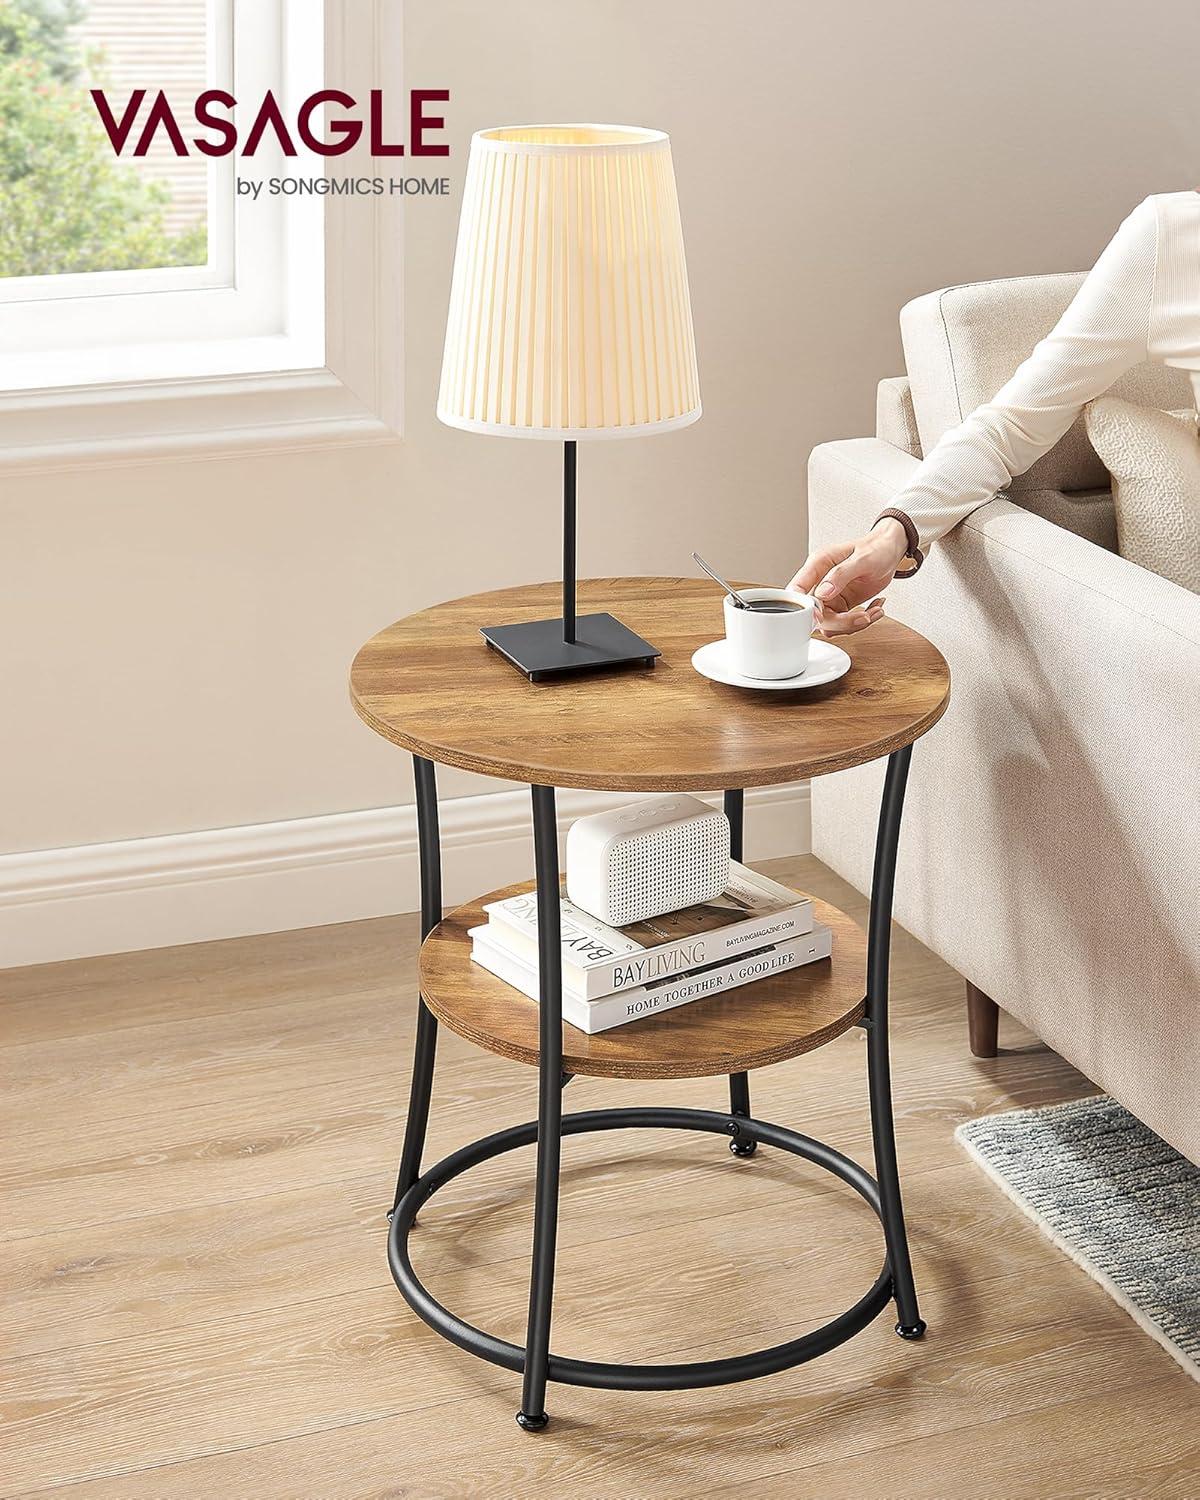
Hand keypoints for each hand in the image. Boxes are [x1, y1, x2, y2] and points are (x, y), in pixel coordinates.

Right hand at [789, 519, 908, 635]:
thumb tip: (823, 593)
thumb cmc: (876, 548)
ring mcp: (830, 596)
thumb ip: (840, 575)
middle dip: (840, 621)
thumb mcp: (862, 559)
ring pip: (830, 624)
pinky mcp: (841, 605)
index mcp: (818, 565)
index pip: (798, 590)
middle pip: (815, 614)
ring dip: (853, 624)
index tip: (819, 616)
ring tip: (873, 612)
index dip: (804, 607)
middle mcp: (820, 582)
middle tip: (862, 616)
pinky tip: (874, 609)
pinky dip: (861, 622)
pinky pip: (844, 623)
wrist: (890, 551)